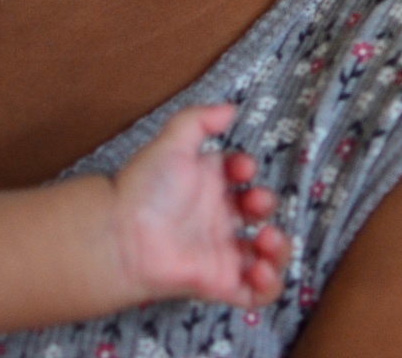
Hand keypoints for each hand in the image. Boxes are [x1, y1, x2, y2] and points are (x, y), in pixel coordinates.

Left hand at [108, 104, 289, 307]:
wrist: (122, 236)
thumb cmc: (144, 188)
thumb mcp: (172, 141)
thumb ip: (200, 119)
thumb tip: (230, 108)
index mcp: (207, 185)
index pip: (240, 175)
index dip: (247, 169)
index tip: (241, 169)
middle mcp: (217, 218)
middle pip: (258, 211)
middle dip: (266, 202)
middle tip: (254, 203)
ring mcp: (221, 252)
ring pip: (265, 253)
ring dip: (279, 247)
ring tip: (266, 240)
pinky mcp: (221, 283)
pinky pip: (256, 293)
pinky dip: (269, 284)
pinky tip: (259, 268)